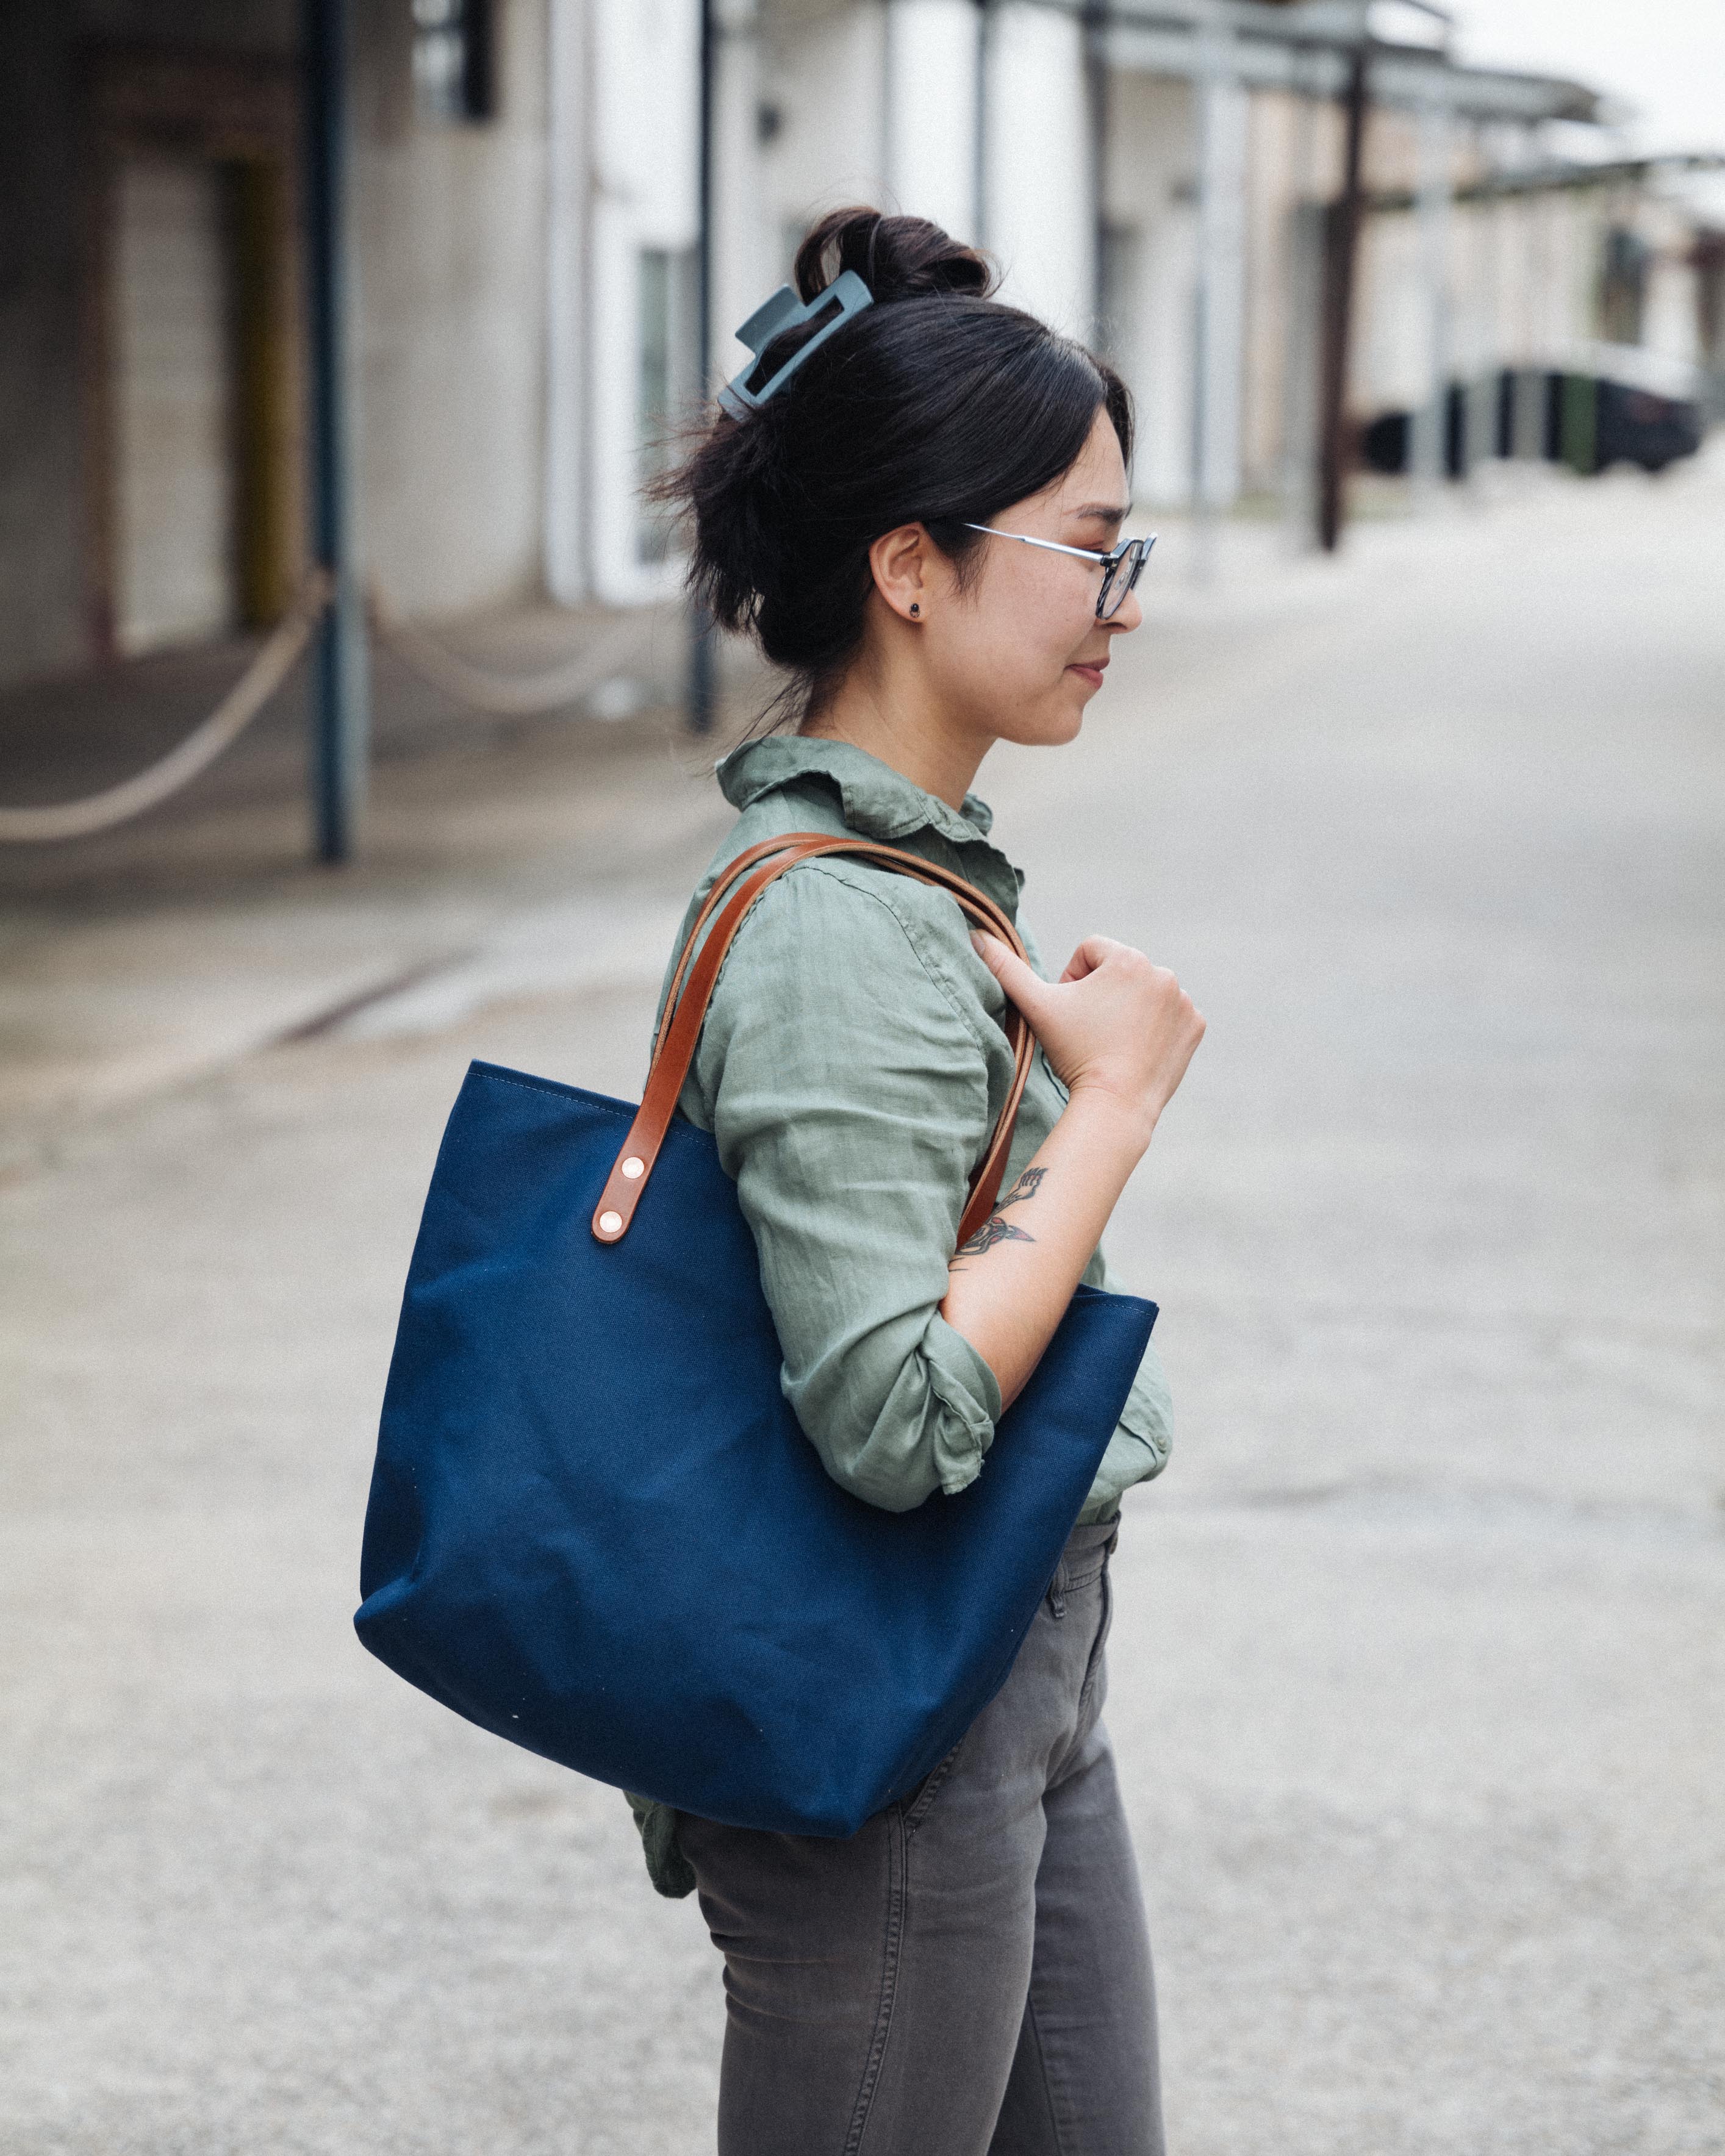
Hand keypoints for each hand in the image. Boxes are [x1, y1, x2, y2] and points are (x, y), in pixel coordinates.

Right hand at [971, 931, 1204, 1140]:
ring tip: (1113, 1041)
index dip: (1072, 980)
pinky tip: (1137, 1049)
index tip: (1071, 1013)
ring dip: (1127, 1008)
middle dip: (1102, 994)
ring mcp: (1183, 1000)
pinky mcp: (1194, 1025)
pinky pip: (1169, 1015)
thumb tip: (976, 936)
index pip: (1090, 952)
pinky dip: (1154, 1028)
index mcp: (1127, 958)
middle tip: (1090, 1031)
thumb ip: (1006, 968)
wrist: (1116, 1105)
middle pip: (1119, 972)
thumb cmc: (1075, 1053)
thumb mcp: (1037, 1007)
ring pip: (1143, 993)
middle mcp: (1162, 972)